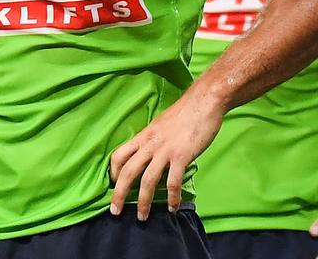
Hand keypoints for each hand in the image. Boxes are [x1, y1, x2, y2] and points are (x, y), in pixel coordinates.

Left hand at [108, 97, 220, 220]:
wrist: (204, 102)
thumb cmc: (184, 113)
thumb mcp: (161, 125)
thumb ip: (153, 140)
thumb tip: (150, 154)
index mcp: (143, 136)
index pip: (118, 155)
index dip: (113, 172)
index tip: (114, 185)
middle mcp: (150, 144)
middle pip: (128, 171)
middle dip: (119, 194)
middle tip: (115, 211)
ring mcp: (165, 150)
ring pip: (147, 180)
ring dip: (143, 201)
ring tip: (142, 217)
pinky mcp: (182, 156)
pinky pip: (173, 181)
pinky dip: (172, 197)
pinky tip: (173, 207)